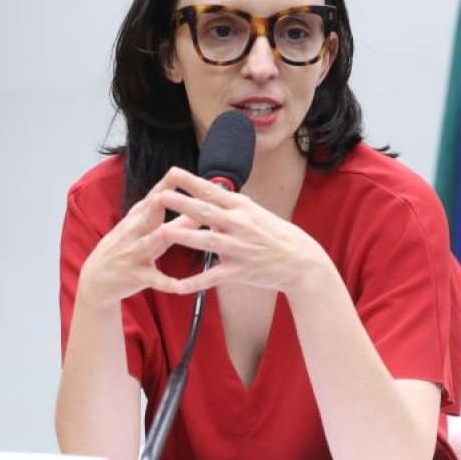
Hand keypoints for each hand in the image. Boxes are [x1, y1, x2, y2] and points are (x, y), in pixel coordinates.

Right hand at [75, 172, 201, 307]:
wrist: (96, 278)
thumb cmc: (129, 248)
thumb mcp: (148, 232)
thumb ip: (176, 222)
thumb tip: (201, 210)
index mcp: (138, 218)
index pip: (152, 198)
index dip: (163, 186)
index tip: (176, 172)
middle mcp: (134, 232)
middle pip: (147, 216)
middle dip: (156, 205)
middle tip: (168, 194)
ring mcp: (133, 253)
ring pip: (146, 245)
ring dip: (155, 238)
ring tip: (165, 232)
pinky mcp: (135, 276)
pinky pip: (153, 279)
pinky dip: (166, 283)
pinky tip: (180, 287)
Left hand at [153, 167, 337, 295]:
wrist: (301, 262)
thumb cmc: (277, 235)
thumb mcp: (256, 213)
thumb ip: (232, 206)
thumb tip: (210, 193)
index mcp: (243, 208)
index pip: (212, 191)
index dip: (191, 182)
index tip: (172, 173)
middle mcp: (240, 225)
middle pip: (206, 212)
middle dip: (181, 203)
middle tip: (159, 196)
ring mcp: (239, 248)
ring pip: (207, 241)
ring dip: (183, 237)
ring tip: (162, 232)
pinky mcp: (240, 271)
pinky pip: (213, 277)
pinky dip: (195, 283)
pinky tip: (177, 286)